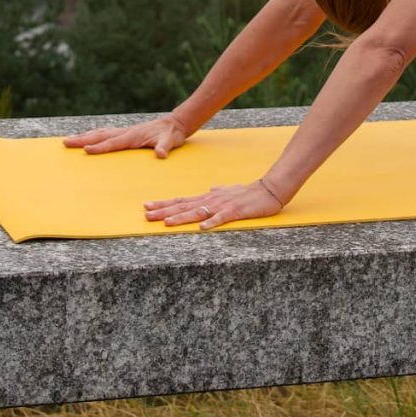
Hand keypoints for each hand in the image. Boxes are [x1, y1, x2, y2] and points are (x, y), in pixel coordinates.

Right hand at [62, 114, 191, 157]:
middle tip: (65, 143)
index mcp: (133, 135)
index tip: (85, 149)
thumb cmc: (172, 134)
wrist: (175, 124)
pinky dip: (93, 135)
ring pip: (100, 133)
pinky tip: (87, 138)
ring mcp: (124, 131)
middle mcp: (125, 132)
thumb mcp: (170, 141)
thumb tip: (161, 154)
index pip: (113, 142)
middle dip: (82, 139)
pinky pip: (105, 134)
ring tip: (69, 140)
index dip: (99, 147)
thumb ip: (164, 147)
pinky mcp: (125, 133)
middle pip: (100, 135)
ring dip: (84, 136)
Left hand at [144, 178, 287, 229]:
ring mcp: (222, 206)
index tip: (148, 206)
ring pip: (197, 212)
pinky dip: (211, 222)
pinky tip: (201, 227)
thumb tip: (210, 189)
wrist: (268, 190)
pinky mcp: (235, 212)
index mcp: (208, 197)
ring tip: (166, 223)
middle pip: (183, 206)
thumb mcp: (229, 191)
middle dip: (164, 211)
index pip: (181, 200)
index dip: (164, 204)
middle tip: (147, 215)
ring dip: (181, 218)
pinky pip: (221, 218)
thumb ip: (218, 191)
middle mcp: (211, 200)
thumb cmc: (248, 192)